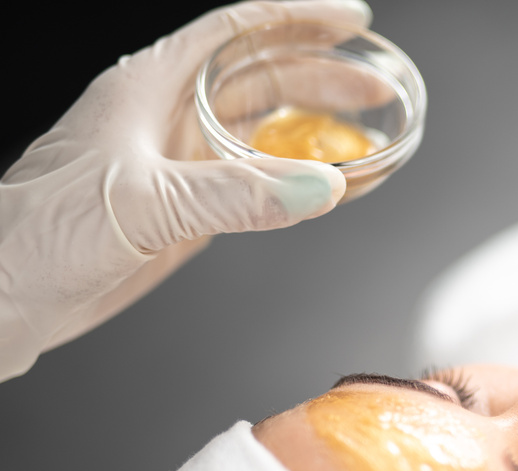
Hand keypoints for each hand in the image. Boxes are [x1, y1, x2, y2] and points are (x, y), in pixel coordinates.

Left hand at [0, 0, 371, 380]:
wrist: (6, 296)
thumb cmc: (41, 234)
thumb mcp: (144, 204)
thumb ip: (236, 195)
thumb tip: (320, 187)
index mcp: (150, 87)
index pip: (238, 31)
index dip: (300, 19)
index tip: (354, 20)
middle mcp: (168, 116)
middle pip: (262, 78)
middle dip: (324, 78)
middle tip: (380, 90)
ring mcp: (179, 163)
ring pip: (263, 132)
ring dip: (315, 132)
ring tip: (367, 137)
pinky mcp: (185, 209)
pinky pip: (256, 185)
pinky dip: (298, 185)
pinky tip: (326, 192)